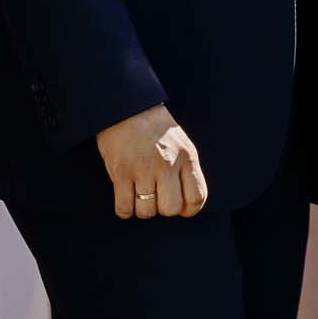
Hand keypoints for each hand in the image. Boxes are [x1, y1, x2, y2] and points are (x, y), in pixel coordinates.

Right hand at [95, 104, 206, 220]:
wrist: (126, 107)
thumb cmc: (154, 128)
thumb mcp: (181, 143)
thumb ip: (187, 171)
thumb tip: (186, 205)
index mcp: (186, 156)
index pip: (197, 198)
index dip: (188, 209)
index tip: (180, 207)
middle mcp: (167, 164)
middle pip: (170, 209)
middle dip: (162, 208)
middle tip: (156, 196)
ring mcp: (143, 169)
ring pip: (146, 211)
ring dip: (142, 208)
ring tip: (139, 194)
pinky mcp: (121, 172)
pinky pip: (124, 208)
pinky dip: (124, 209)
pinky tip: (125, 198)